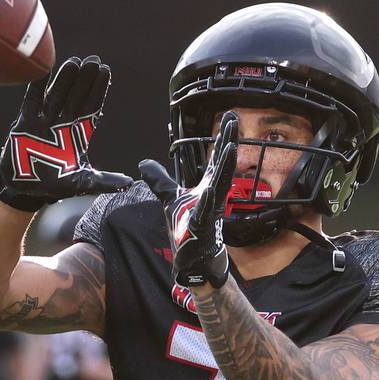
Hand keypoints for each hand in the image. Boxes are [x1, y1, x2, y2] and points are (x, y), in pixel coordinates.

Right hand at [0, 55, 132, 210]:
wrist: (24, 189)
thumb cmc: (53, 185)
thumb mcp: (81, 183)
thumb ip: (103, 181)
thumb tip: (128, 183)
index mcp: (79, 134)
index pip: (92, 107)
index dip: (98, 89)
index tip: (105, 71)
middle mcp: (63, 123)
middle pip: (77, 96)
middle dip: (85, 79)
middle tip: (94, 60)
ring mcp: (44, 121)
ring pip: (57, 94)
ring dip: (65, 79)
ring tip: (75, 62)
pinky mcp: (25, 122)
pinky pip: (32, 100)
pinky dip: (37, 86)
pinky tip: (43, 69)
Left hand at [139, 111, 238, 288]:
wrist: (195, 260)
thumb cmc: (188, 229)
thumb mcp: (171, 200)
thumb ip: (160, 181)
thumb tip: (144, 164)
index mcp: (208, 187)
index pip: (217, 159)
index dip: (223, 139)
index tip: (230, 118)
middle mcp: (213, 196)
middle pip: (222, 165)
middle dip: (228, 143)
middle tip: (235, 122)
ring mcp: (210, 211)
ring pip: (220, 186)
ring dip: (225, 167)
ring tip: (231, 147)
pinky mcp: (203, 228)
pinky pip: (205, 213)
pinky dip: (207, 202)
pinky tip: (208, 190)